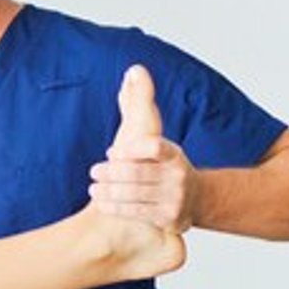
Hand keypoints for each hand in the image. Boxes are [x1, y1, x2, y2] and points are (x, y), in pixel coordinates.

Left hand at [88, 64, 199, 232]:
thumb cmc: (164, 163)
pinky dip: (116, 207)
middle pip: (136, 173)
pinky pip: (137, 212)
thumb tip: (134, 70)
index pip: (154, 147)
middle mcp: (177, 175)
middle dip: (111, 173)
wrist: (194, 200)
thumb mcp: (154, 132)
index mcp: (173, 153)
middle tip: (94, 172)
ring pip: (133, 194)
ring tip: (94, 188)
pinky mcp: (169, 219)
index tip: (113, 152)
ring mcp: (174, 198)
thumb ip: (140, 103)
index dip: (130, 150)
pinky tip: (103, 203)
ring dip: (109, 191)